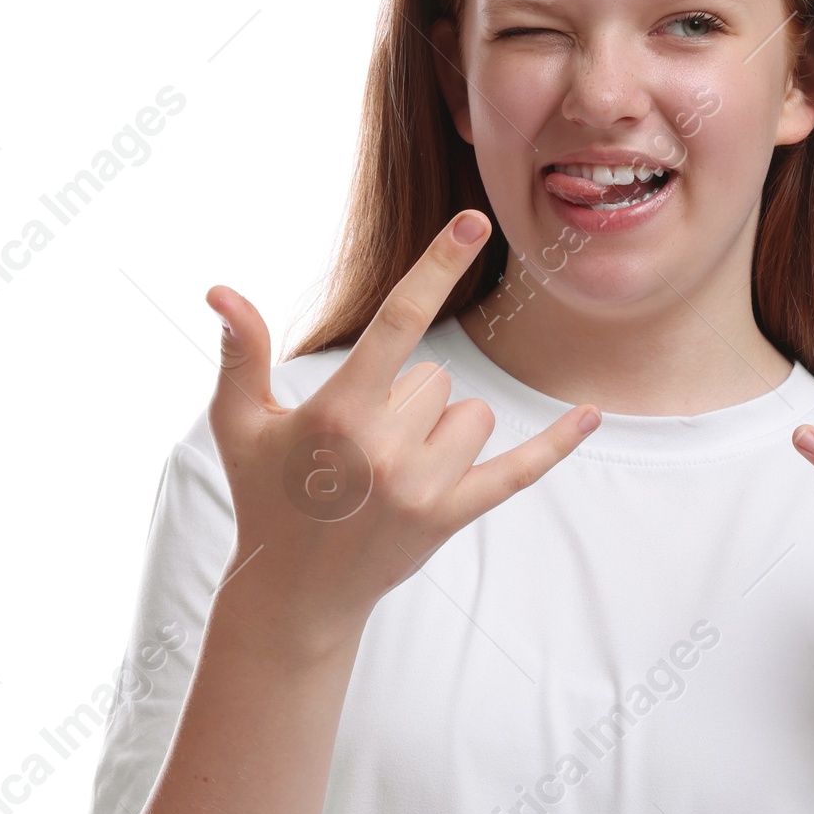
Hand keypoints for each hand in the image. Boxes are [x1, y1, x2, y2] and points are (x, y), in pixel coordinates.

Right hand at [205, 211, 599, 659]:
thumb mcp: (239, 423)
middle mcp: (383, 449)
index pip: (397, 323)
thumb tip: (221, 288)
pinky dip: (556, 444)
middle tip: (360, 448)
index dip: (435, 267)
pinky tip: (591, 415)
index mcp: (336, 414)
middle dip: (404, 399)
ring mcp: (422, 487)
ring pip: (469, 416)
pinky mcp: (450, 517)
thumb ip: (240, 352)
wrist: (296, 593)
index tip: (471, 219)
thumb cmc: (266, 496)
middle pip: (434, 378)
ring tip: (392, 468)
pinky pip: (518, 471)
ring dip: (440, 430)